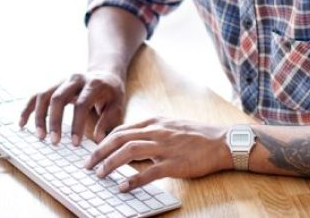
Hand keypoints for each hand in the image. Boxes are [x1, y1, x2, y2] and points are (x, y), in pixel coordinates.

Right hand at [18, 71, 125, 145]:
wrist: (105, 74)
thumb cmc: (111, 94)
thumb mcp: (117, 105)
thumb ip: (108, 121)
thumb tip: (99, 140)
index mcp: (92, 84)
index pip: (81, 104)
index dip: (76, 125)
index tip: (74, 144)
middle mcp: (75, 79)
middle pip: (58, 98)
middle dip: (54, 121)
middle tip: (54, 142)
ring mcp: (61, 80)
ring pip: (44, 96)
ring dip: (39, 117)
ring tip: (40, 136)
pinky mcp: (53, 85)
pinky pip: (36, 96)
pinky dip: (28, 109)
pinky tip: (22, 123)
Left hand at [84, 117, 231, 191]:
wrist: (222, 142)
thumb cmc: (197, 136)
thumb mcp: (170, 127)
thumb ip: (151, 132)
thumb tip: (131, 142)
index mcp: (154, 123)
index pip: (121, 129)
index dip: (103, 141)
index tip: (93, 151)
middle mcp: (156, 132)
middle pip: (119, 138)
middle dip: (99, 152)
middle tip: (87, 164)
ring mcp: (165, 147)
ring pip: (129, 151)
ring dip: (110, 163)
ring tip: (99, 174)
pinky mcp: (175, 164)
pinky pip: (149, 172)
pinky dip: (133, 180)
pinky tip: (123, 187)